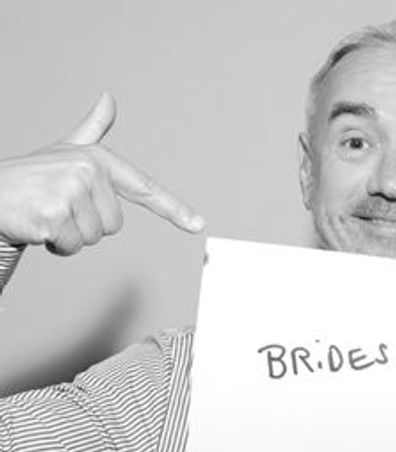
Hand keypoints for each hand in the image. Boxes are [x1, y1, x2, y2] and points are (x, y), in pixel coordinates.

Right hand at [0, 92, 204, 254]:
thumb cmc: (33, 177)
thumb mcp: (66, 152)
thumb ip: (91, 129)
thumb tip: (109, 97)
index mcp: (99, 160)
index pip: (144, 188)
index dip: (174, 209)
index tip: (199, 225)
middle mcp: (88, 171)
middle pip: (114, 226)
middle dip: (86, 226)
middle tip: (59, 208)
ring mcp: (71, 192)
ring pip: (93, 238)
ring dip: (69, 236)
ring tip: (47, 214)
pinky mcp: (55, 214)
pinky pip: (72, 246)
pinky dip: (56, 245)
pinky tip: (39, 225)